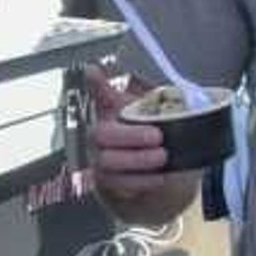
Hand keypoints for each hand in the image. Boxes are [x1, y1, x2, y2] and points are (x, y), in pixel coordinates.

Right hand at [80, 64, 170, 178]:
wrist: (150, 173)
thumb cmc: (147, 138)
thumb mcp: (152, 117)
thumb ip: (152, 99)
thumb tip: (117, 74)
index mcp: (111, 113)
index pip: (99, 95)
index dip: (96, 84)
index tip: (93, 71)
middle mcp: (99, 136)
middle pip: (102, 134)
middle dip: (131, 135)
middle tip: (158, 137)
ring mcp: (100, 160)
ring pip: (109, 162)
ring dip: (139, 160)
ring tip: (162, 157)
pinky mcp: (108, 184)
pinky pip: (120, 185)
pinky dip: (142, 181)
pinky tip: (160, 176)